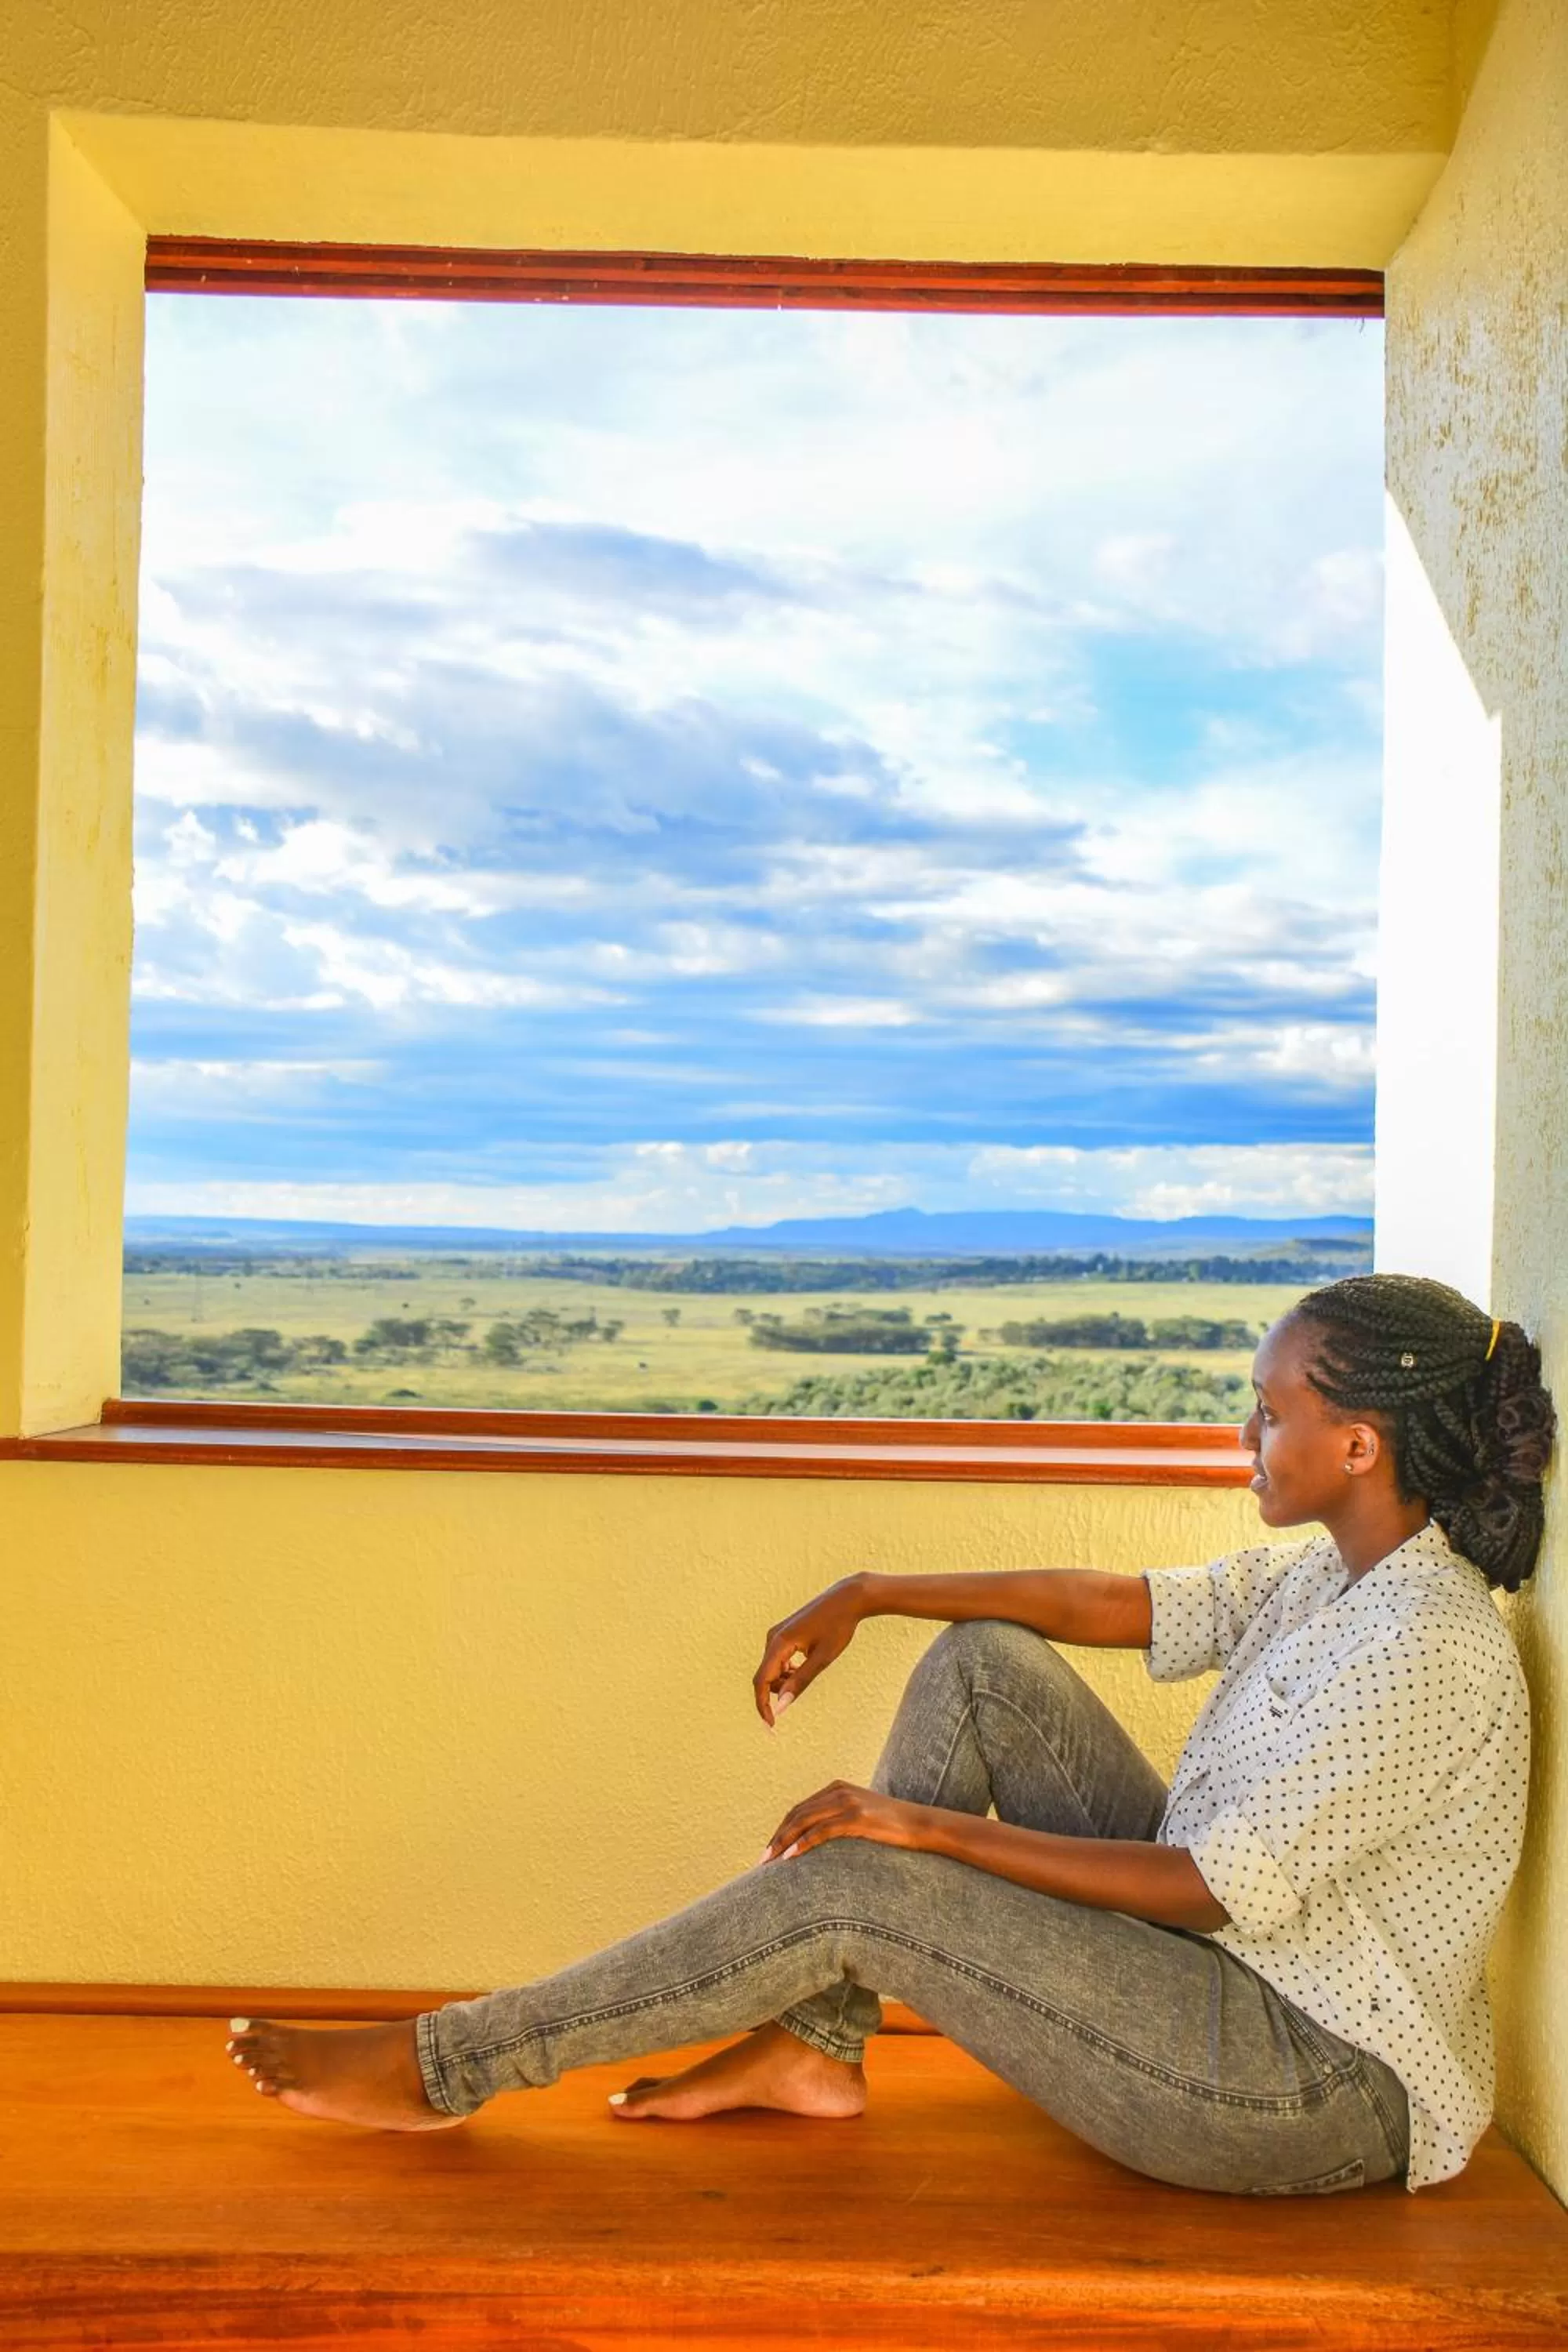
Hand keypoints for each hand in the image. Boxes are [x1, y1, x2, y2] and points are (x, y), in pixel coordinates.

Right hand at [753, 1577, 868, 1726]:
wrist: (847, 1598)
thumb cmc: (838, 1627)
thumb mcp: (822, 1659)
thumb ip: (800, 1682)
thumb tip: (781, 1707)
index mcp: (779, 1643)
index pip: (761, 1681)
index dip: (763, 1706)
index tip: (772, 1727)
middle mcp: (772, 1637)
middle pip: (765, 1676)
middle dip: (778, 1691)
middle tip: (803, 1689)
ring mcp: (777, 1634)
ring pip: (771, 1669)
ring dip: (784, 1680)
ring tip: (810, 1671)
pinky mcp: (783, 1633)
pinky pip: (777, 1659)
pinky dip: (787, 1670)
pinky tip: (804, 1665)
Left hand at [760, 1782, 931, 1862]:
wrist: (920, 1825)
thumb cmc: (891, 1826)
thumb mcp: (860, 1817)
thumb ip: (838, 1821)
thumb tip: (816, 1841)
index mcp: (836, 1788)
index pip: (799, 1809)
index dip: (781, 1830)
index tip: (769, 1850)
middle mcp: (838, 1791)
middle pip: (797, 1814)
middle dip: (777, 1837)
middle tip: (762, 1860)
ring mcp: (847, 1802)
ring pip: (804, 1821)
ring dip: (783, 1842)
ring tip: (769, 1861)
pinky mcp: (856, 1817)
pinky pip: (821, 1831)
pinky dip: (802, 1844)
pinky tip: (790, 1857)